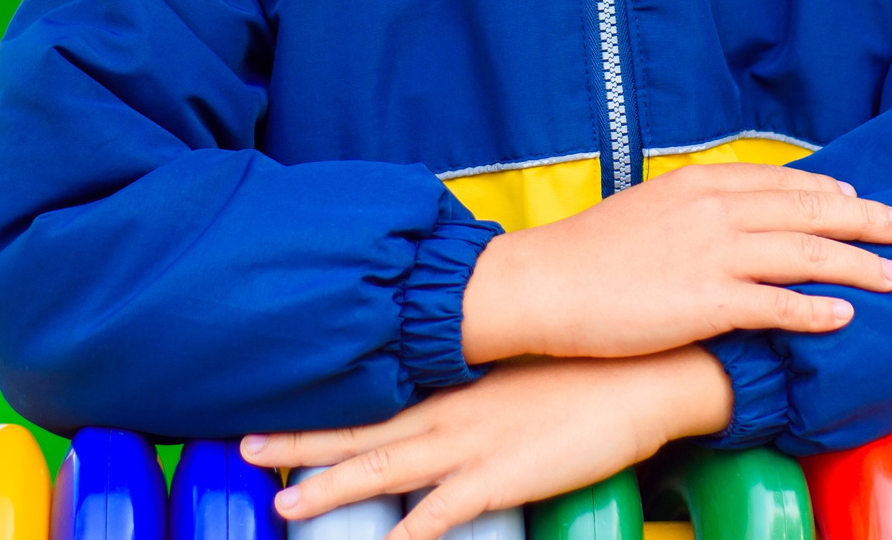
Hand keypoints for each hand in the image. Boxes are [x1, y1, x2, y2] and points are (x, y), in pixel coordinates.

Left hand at [245, 350, 734, 539]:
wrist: (645, 375)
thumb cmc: (590, 370)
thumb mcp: (523, 368)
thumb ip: (481, 383)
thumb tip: (457, 389)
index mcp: (455, 386)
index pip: (374, 400)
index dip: (323, 410)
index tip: (277, 411)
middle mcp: (451, 412)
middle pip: (361, 431)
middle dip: (301, 443)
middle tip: (247, 447)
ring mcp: (472, 445)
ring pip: (384, 470)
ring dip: (330, 487)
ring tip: (284, 504)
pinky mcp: (500, 478)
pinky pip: (439, 515)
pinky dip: (405, 535)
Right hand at [457, 163, 891, 363]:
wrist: (544, 283)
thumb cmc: (588, 253)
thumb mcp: (647, 209)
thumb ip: (693, 210)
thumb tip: (727, 217)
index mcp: (700, 183)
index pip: (780, 181)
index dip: (827, 191)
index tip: (857, 200)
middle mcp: (715, 210)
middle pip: (807, 211)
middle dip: (863, 220)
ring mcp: (715, 254)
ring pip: (806, 254)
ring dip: (856, 264)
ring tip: (891, 276)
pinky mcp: (708, 302)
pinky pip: (778, 305)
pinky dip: (816, 310)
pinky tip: (844, 317)